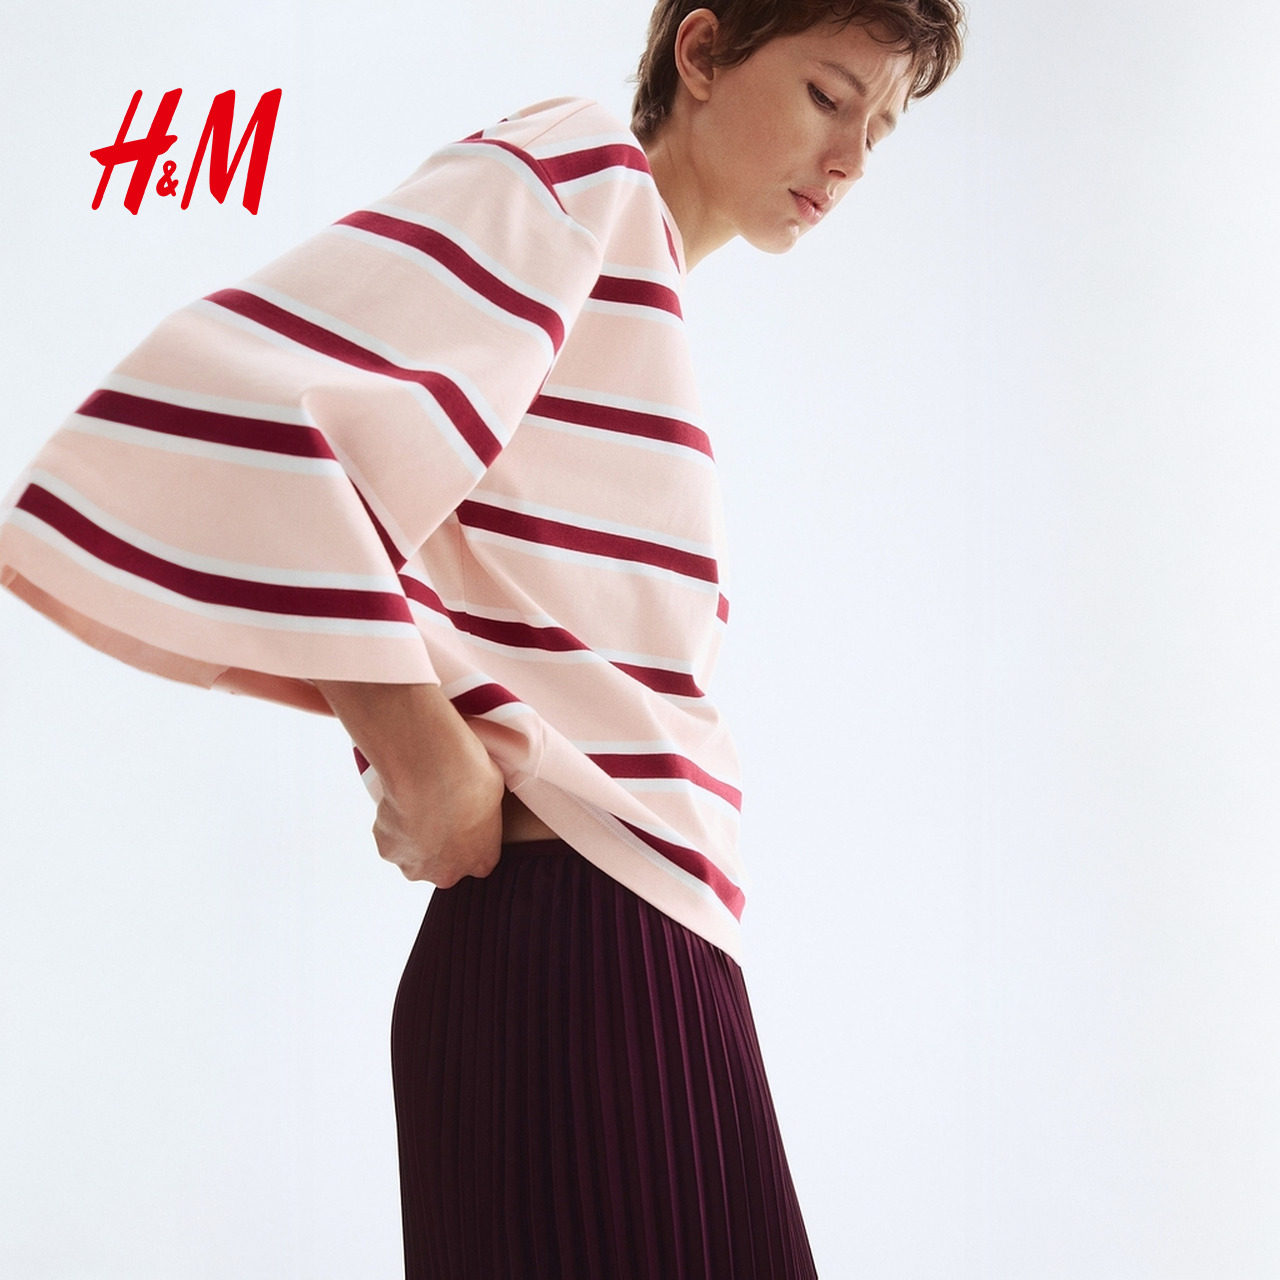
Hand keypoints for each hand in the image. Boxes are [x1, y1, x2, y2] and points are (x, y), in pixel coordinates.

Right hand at [371, 734, 504, 886]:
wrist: (433, 775)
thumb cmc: (470, 779)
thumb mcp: (494, 792)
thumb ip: (485, 812)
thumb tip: (479, 800)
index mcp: (482, 860)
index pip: (477, 860)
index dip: (467, 838)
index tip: (461, 818)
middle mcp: (449, 873)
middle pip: (441, 866)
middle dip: (437, 844)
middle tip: (435, 810)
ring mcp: (416, 867)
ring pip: (412, 854)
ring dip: (412, 835)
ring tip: (417, 802)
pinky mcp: (389, 853)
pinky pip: (390, 838)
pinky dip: (392, 823)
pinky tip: (400, 801)